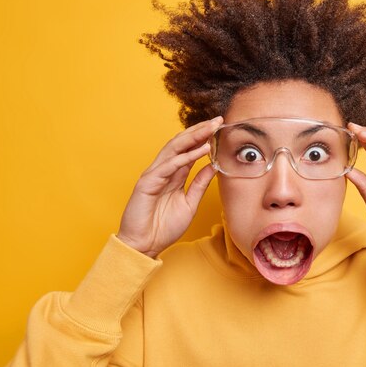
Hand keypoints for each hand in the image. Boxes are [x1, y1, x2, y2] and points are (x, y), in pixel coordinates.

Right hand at [116, 116, 222, 256]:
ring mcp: (154, 175)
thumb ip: (200, 184)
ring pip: (174, 149)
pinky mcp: (147, 183)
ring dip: (193, 137)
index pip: (189, 150)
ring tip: (210, 128)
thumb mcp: (190, 203)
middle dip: (200, 130)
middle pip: (182, 144)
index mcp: (174, 175)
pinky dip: (185, 157)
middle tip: (217, 120)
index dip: (204, 138)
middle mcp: (163, 171)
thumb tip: (214, 166)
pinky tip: (199, 150)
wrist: (145, 245)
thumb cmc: (163, 227)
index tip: (220, 128)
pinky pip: (168, 166)